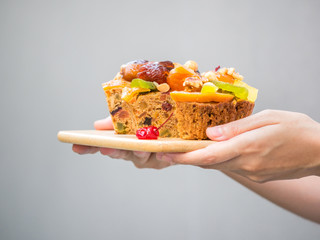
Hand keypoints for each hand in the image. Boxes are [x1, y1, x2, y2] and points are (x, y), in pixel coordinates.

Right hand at [72, 117, 170, 168]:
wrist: (180, 127)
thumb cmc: (151, 117)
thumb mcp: (132, 114)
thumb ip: (117, 120)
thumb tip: (97, 125)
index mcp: (121, 140)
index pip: (101, 144)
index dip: (89, 147)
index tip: (76, 147)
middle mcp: (131, 151)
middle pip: (119, 153)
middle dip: (113, 150)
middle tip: (106, 148)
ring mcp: (146, 157)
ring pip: (139, 156)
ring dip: (138, 152)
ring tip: (139, 147)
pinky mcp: (162, 160)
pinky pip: (160, 159)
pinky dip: (160, 156)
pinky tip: (161, 152)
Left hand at [157, 110, 319, 181]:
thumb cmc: (297, 129)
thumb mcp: (268, 118)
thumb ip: (236, 127)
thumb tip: (210, 133)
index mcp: (248, 147)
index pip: (208, 155)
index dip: (185, 157)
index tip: (167, 155)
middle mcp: (247, 164)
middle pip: (209, 163)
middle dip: (187, 159)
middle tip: (168, 153)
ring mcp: (252, 173)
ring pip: (218, 166)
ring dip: (201, 159)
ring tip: (186, 150)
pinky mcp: (257, 176)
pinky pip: (231, 168)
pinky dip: (218, 160)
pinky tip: (215, 150)